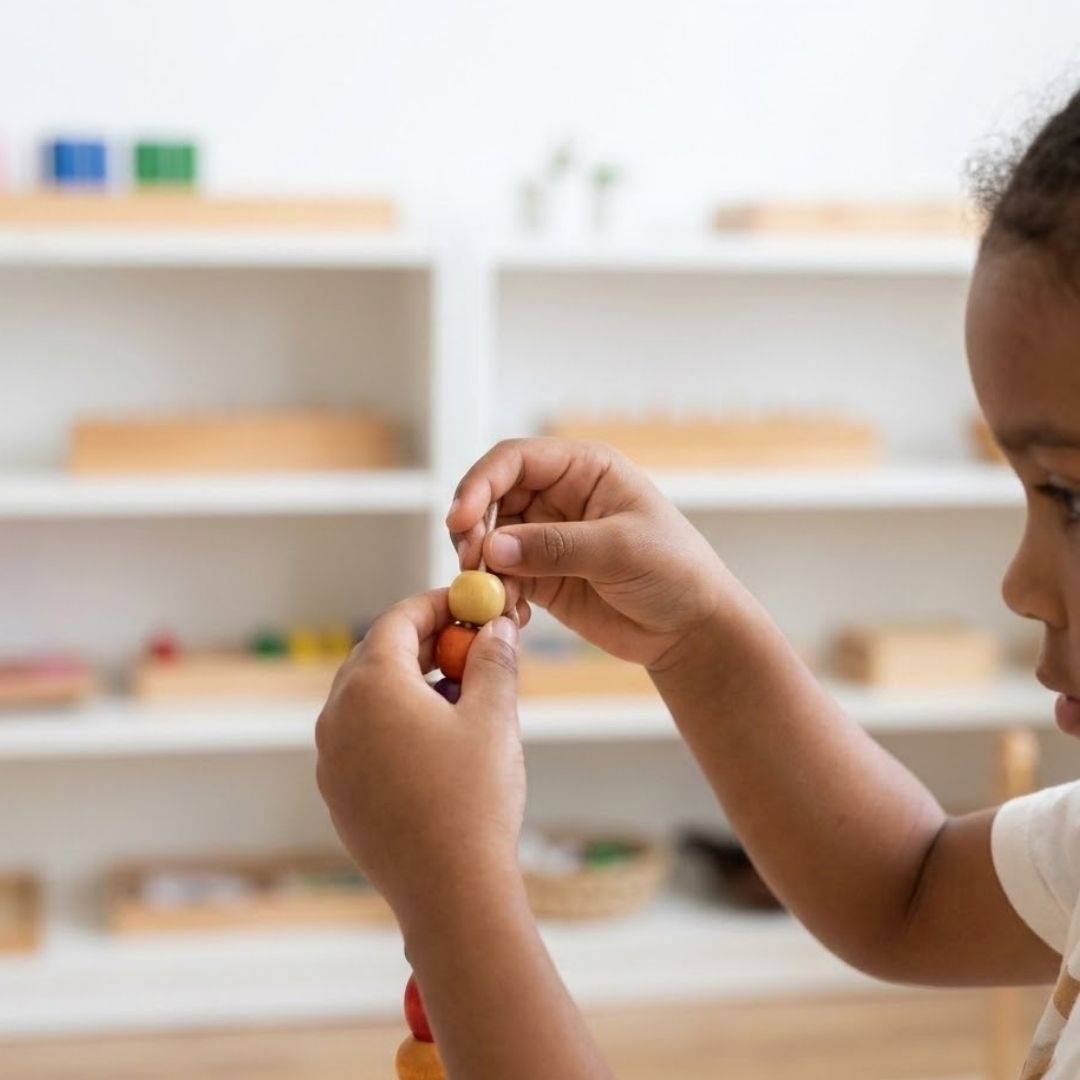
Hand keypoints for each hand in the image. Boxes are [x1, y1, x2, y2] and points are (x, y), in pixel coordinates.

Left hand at [315, 590, 523, 925]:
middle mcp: (338, 715)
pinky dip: (396, 724)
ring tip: (462, 695)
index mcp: (371, 685)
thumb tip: (496, 628)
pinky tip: (439, 742)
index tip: (470, 605)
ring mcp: (331, 758)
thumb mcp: (494, 717)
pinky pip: (363, 738)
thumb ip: (493, 661)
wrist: (450, 892)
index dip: (437, 606)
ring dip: (411, 684)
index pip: (398, 621)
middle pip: (377, 656)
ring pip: (368, 699)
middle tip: (469, 646)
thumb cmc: (474, 798)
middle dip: (425, 644)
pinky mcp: (338, 794)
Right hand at [447, 438, 726, 669]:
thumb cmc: (674, 571)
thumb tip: (491, 546)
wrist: (690, 628)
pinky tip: (513, 616)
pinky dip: (495, 596)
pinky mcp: (540, 576)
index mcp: (583, 468)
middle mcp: (558, 496)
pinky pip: (500, 578)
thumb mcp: (620, 550)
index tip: (460, 520)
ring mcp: (546, 537)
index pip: (515, 460)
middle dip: (473, 530)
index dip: (480, 483)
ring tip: (496, 599)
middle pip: (491, 498)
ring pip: (489, 540)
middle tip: (471, 565)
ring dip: (481, 568)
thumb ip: (555, 546)